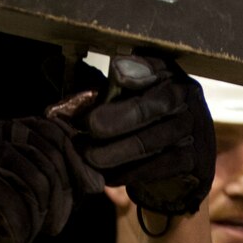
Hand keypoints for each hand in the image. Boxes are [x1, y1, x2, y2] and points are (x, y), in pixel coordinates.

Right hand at [0, 117, 100, 242]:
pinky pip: (16, 203)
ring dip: (43, 214)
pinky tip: (19, 239)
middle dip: (63, 195)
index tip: (92, 188)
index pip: (56, 132)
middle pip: (51, 157)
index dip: (78, 162)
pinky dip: (22, 227)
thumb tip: (94, 181)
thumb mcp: (13, 179)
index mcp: (7, 127)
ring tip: (37, 231)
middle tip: (57, 224)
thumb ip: (46, 172)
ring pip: (37, 181)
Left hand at [76, 55, 215, 217]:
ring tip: (90, 156)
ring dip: (117, 151)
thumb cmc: (137, 127)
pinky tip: (109, 177)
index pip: (153, 66)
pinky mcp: (195, 160)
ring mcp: (194, 128)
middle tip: (90, 126)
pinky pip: (160, 166)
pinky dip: (131, 173)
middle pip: (153, 105)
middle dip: (118, 117)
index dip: (135, 70)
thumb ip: (90, 86)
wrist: (174, 173)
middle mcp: (185, 96)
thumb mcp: (117, 100)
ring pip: (153, 140)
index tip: (115, 71)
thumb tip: (46, 65)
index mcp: (166, 74)